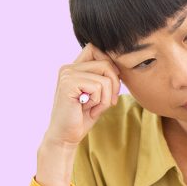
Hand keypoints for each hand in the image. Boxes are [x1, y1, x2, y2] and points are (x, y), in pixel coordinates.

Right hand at [35, 43, 121, 185]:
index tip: (110, 86)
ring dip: (105, 97)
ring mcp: (67, 74)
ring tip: (93, 107)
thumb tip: (120, 67)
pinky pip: (98, 87)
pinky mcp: (68, 84)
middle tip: (107, 102)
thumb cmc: (82, 117)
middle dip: (113, 85)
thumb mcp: (98, 95)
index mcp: (74, 67)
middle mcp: (68, 67)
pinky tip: (87, 109)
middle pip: (106, 62)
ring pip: (105, 77)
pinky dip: (99, 102)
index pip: (96, 49)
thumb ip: (105, 78)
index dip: (110, 65)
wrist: (66, 137)